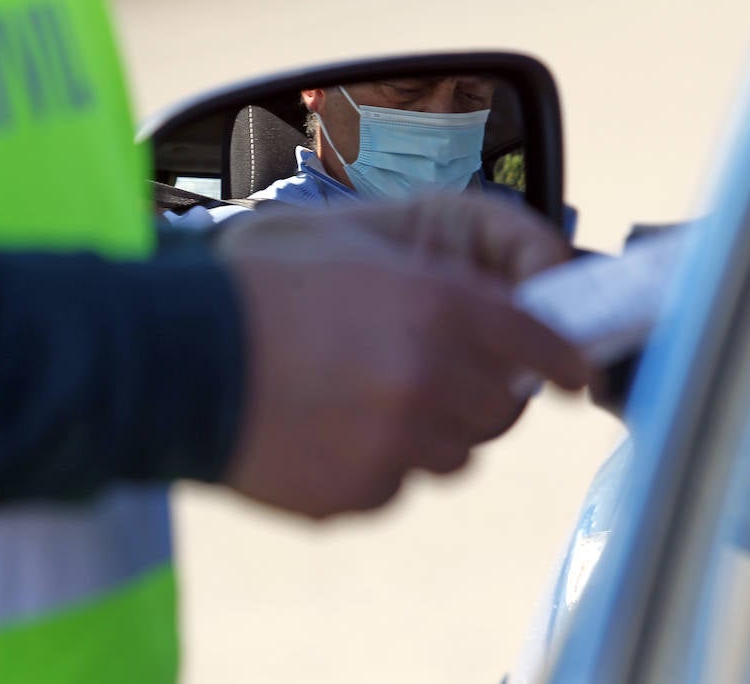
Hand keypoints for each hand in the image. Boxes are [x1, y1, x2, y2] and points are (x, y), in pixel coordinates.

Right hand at [215, 194, 594, 518]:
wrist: (177, 357)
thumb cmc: (261, 292)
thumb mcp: (360, 256)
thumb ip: (442, 292)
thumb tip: (495, 330)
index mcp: (437, 306)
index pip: (536, 341)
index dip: (560, 357)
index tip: (572, 371)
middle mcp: (429, 379)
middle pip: (498, 409)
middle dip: (478, 391)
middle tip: (434, 373)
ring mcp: (395, 445)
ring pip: (452, 453)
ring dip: (428, 430)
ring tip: (362, 398)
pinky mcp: (359, 493)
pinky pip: (395, 483)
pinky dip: (376, 462)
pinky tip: (326, 427)